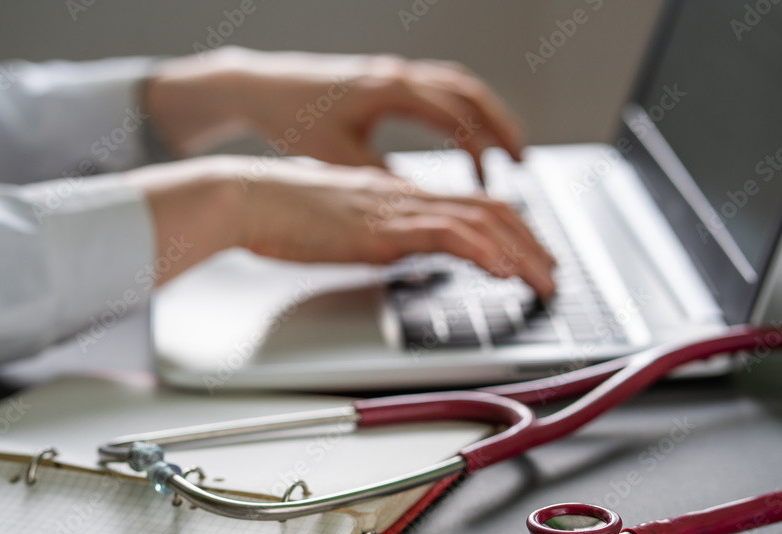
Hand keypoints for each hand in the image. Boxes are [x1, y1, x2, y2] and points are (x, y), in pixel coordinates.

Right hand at [126, 156, 554, 297]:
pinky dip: (484, 252)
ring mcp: (398, 208)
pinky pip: (449, 236)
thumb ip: (376, 241)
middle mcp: (407, 197)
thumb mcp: (340, 230)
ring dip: (521, 253)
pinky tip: (503, 271)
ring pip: (481, 221)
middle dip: (530, 244)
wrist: (247, 198)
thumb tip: (398, 259)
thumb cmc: (279, 215)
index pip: (469, 207)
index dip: (508, 230)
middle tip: (551, 274)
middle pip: (489, 210)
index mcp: (398, 197)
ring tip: (543, 280)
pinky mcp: (385, 227)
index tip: (526, 256)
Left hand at [142, 47, 522, 179]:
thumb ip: (382, 182)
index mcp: (393, 92)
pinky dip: (460, 112)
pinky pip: (438, 90)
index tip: (497, 179)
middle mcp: (400, 76)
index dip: (482, 150)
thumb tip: (419, 211)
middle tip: (521, 161)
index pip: (457, 118)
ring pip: (458, 88)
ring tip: (505, 150)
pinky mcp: (384, 81)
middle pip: (471, 96)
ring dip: (485, 118)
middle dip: (501, 130)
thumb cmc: (293, 120)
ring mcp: (393, 74)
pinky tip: (461, 136)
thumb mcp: (339, 158)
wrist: (259, 87)